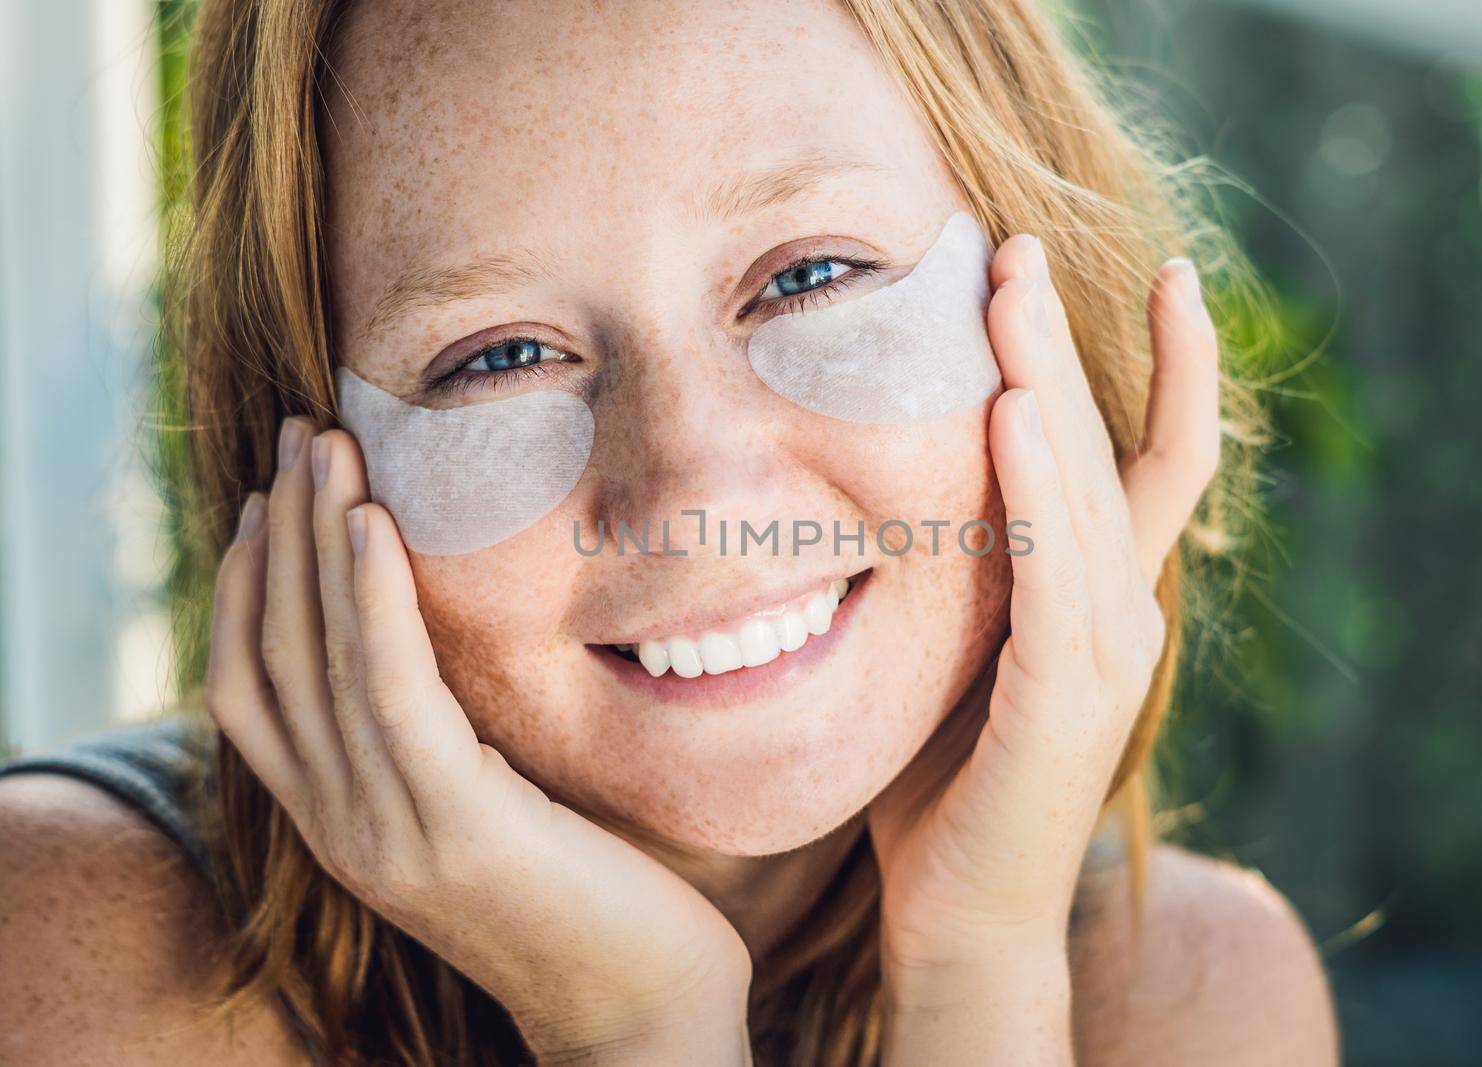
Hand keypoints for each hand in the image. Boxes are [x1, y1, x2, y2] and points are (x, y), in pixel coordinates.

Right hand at [205, 419, 753, 1063]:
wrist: (646, 1012)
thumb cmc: (595, 897)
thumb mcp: (499, 806)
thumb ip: (452, 739)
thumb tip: (456, 643)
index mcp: (345, 823)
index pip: (251, 690)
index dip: (249, 586)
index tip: (271, 496)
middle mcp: (343, 830)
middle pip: (272, 657)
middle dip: (278, 534)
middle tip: (296, 434)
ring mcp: (388, 836)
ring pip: (320, 661)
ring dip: (315, 540)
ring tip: (325, 445)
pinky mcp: (455, 830)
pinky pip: (392, 694)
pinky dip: (371, 602)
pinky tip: (370, 525)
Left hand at [868, 239, 1219, 988]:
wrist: (962, 912)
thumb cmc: (950, 782)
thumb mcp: (966, 648)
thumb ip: (978, 568)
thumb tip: (926, 474)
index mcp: (1107, 596)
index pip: (1160, 459)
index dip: (1176, 367)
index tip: (1167, 272)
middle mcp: (1126, 610)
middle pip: (1110, 444)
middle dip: (1065, 341)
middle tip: (1019, 247)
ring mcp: (1107, 652)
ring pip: (1083, 487)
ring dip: (1045, 381)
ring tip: (1011, 290)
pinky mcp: (1063, 696)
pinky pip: (1048, 569)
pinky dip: (1032, 488)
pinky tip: (1006, 412)